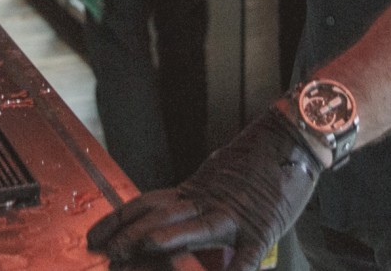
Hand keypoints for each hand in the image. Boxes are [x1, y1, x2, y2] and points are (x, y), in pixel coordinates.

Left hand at [86, 107, 320, 270]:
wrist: (295, 136)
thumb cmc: (258, 159)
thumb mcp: (217, 175)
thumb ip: (194, 197)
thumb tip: (164, 214)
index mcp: (196, 190)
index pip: (147, 204)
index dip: (119, 220)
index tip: (95, 236)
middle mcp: (210, 202)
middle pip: (164, 218)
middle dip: (131, 235)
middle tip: (107, 251)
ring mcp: (236, 217)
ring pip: (198, 228)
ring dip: (169, 240)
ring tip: (143, 248)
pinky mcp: (263, 228)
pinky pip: (248, 255)